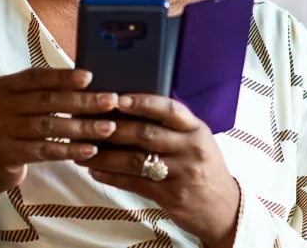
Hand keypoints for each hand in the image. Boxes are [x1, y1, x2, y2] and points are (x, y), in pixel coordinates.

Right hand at [0, 68, 119, 227]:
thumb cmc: (10, 128)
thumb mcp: (17, 105)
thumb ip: (42, 93)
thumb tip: (87, 81)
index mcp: (3, 86)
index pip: (37, 76)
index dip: (64, 76)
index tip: (91, 77)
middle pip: (47, 101)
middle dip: (83, 101)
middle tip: (111, 101)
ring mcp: (0, 131)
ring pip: (49, 127)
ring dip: (83, 127)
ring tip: (109, 128)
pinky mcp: (6, 155)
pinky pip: (45, 151)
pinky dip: (70, 150)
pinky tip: (90, 150)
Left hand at [76, 95, 239, 247]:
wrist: (222, 207)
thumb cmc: (204, 168)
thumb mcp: (197, 141)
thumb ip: (173, 126)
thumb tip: (132, 108)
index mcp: (196, 130)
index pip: (169, 110)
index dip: (143, 103)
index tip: (118, 99)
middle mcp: (190, 149)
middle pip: (147, 134)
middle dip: (114, 128)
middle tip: (89, 124)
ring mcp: (180, 174)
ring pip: (136, 160)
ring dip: (106, 154)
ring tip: (83, 149)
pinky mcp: (170, 195)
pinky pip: (134, 183)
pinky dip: (112, 176)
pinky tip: (95, 170)